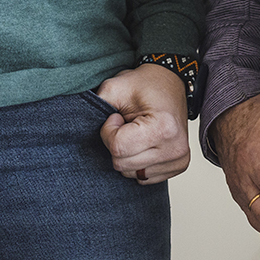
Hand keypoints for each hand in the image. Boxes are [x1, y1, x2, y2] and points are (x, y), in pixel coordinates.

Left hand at [95, 64, 190, 184]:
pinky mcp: (178, 166)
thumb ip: (98, 105)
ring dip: (127, 154)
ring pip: (131, 173)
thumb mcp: (115, 86)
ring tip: (136, 132)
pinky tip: (145, 143)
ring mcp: (178, 159)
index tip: (116, 117)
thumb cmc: (145, 85)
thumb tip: (81, 125)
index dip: (108, 132)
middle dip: (116, 144)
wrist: (170, 82)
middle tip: (126, 124)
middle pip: (122, 164)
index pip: (118, 148)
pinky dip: (138, 162)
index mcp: (163, 127)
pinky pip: (143, 176)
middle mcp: (174, 147)